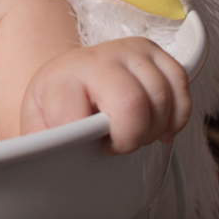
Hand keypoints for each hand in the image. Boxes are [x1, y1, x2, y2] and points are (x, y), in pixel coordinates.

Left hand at [20, 37, 191, 153]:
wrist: (69, 73)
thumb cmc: (56, 103)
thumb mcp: (37, 125)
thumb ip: (40, 147)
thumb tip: (42, 167)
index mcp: (63, 78)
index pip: (84, 117)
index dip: (93, 143)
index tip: (90, 145)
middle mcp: (98, 58)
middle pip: (132, 104)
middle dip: (131, 138)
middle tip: (116, 143)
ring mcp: (129, 51)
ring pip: (161, 96)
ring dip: (154, 129)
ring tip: (133, 134)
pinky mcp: (155, 53)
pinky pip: (181, 85)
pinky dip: (177, 116)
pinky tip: (160, 128)